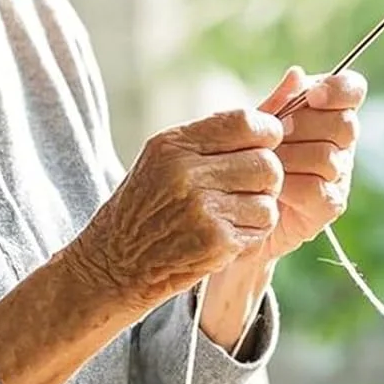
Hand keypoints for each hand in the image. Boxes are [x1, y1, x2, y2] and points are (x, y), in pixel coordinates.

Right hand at [68, 108, 284, 315]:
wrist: (113, 263)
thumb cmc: (144, 206)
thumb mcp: (162, 159)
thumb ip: (209, 138)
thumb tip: (270, 120)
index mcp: (173, 145)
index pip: (245, 122)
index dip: (266, 132)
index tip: (265, 144)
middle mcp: (187, 173)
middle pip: (266, 162)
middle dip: (264, 176)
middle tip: (247, 187)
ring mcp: (202, 210)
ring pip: (269, 199)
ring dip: (258, 208)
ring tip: (231, 214)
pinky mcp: (215, 242)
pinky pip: (261, 228)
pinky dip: (251, 233)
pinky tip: (225, 235)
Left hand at [254, 66, 364, 262]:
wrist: (234, 207)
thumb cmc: (245, 157)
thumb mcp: (254, 125)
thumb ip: (276, 102)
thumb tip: (297, 74)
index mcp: (327, 112)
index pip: (352, 90)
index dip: (339, 89)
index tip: (314, 95)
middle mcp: (340, 142)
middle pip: (344, 124)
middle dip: (305, 126)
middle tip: (277, 133)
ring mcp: (339, 175)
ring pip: (329, 158)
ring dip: (292, 158)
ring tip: (267, 161)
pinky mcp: (330, 205)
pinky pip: (318, 189)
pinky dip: (291, 186)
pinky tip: (272, 186)